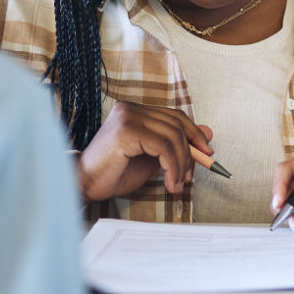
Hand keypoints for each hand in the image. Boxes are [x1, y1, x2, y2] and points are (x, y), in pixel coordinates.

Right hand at [77, 101, 213, 201]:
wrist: (86, 185)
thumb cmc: (115, 173)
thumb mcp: (153, 158)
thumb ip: (175, 145)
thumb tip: (208, 133)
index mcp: (135, 111)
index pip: (174, 116)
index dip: (194, 133)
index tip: (207, 153)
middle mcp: (131, 108)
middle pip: (176, 125)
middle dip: (190, 152)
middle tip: (191, 175)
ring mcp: (128, 117)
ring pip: (172, 137)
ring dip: (182, 164)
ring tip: (178, 184)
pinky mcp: (126, 131)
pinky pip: (163, 147)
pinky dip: (172, 166)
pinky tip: (170, 182)